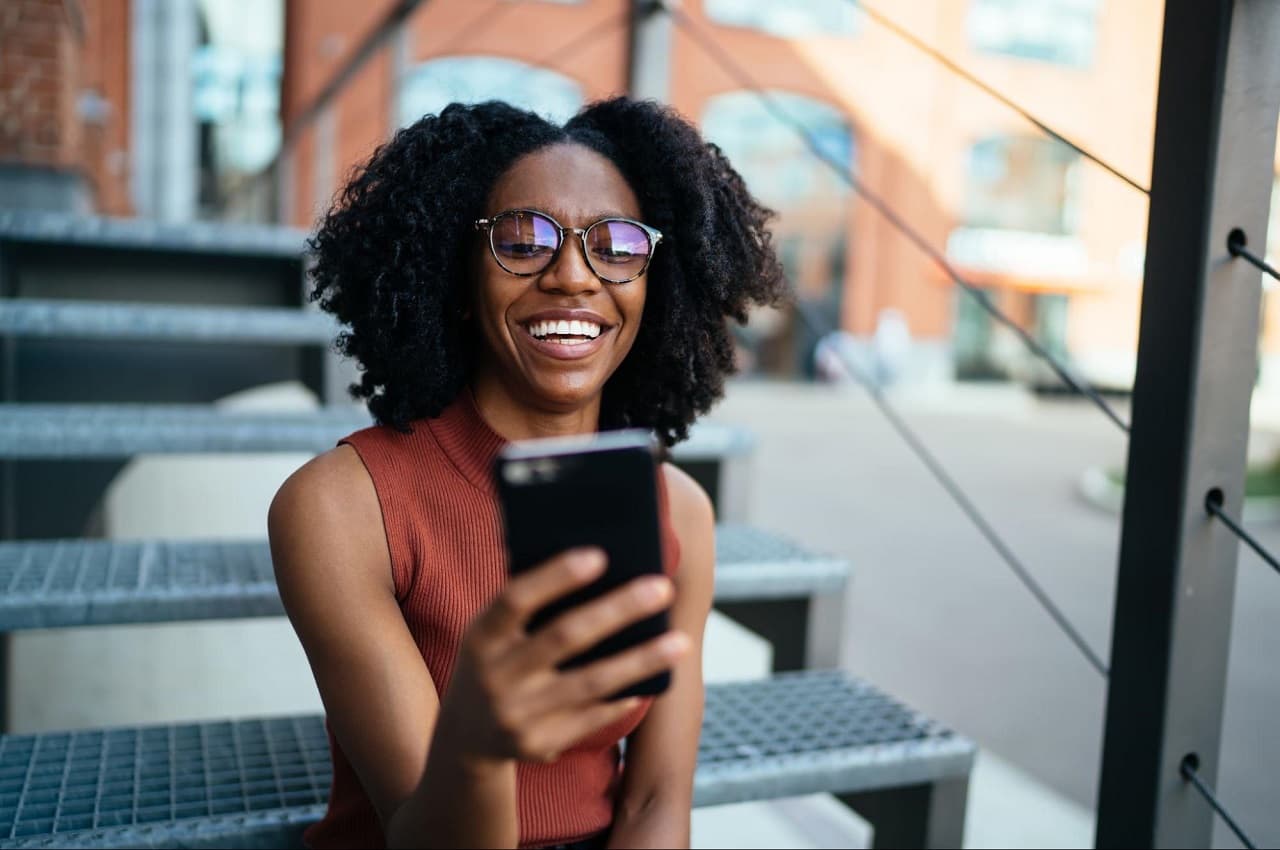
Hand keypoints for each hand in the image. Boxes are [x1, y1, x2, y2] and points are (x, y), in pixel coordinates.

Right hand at [437, 548, 688, 764]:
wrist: (465, 735)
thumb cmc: (496, 659)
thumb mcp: (492, 632)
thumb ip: (528, 605)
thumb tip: (598, 564)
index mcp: (480, 637)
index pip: (516, 599)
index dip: (555, 576)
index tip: (600, 555)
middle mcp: (493, 677)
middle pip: (564, 637)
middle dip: (618, 610)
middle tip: (662, 588)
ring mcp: (516, 715)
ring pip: (591, 682)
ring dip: (641, 660)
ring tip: (681, 642)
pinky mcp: (538, 745)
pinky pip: (594, 716)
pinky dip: (625, 695)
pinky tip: (654, 678)